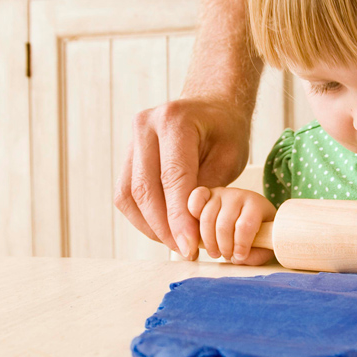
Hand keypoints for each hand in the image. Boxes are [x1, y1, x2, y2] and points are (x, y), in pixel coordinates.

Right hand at [114, 98, 250, 259]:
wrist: (210, 105)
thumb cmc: (225, 130)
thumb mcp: (230, 156)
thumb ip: (208, 188)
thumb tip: (189, 228)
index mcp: (174, 121)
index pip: (172, 178)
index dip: (179, 217)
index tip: (190, 246)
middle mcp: (145, 126)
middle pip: (145, 189)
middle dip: (164, 227)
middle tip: (186, 251)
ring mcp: (131, 139)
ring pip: (129, 195)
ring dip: (150, 226)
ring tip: (176, 243)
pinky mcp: (127, 155)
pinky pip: (126, 193)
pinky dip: (142, 217)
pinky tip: (163, 229)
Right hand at [187, 186, 276, 264]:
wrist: (250, 216)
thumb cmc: (258, 232)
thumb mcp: (264, 245)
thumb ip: (256, 255)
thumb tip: (236, 258)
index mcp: (256, 204)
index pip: (245, 225)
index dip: (240, 245)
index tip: (239, 256)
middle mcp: (237, 195)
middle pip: (223, 225)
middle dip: (223, 247)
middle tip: (227, 256)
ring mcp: (219, 194)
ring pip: (206, 219)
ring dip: (208, 241)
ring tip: (216, 252)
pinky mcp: (204, 195)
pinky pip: (194, 203)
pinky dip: (192, 217)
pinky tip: (197, 233)